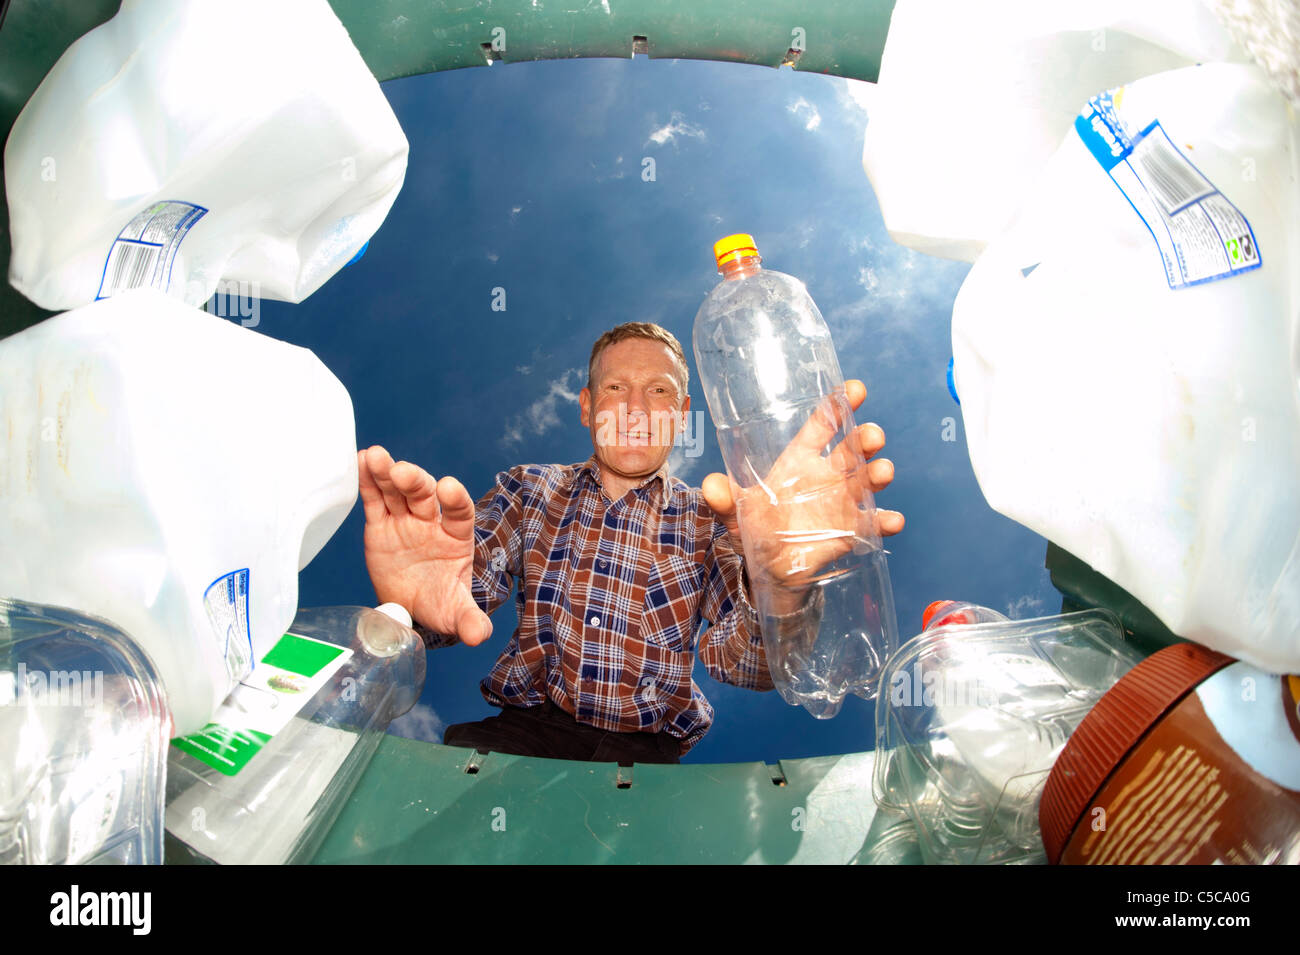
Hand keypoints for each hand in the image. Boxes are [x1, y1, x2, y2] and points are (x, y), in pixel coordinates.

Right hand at [358, 445, 491, 645]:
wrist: (412, 604)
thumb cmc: (439, 602)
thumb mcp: (455, 613)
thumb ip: (469, 620)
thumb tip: (479, 635)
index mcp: (455, 537)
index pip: (459, 512)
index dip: (455, 499)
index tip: (449, 487)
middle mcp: (431, 522)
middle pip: (425, 495)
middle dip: (415, 482)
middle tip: (402, 472)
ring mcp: (405, 520)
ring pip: (397, 490)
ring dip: (387, 472)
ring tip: (375, 457)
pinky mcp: (380, 524)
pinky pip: (374, 499)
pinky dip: (367, 480)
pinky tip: (360, 461)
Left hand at [701, 380, 902, 614]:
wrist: (770, 567)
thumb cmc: (754, 528)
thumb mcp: (735, 512)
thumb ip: (724, 499)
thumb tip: (710, 484)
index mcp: (799, 460)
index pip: (821, 426)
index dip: (837, 406)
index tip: (855, 389)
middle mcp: (826, 475)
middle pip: (851, 449)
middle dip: (865, 438)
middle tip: (873, 435)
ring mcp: (842, 501)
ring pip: (866, 480)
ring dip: (878, 473)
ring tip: (883, 472)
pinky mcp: (851, 529)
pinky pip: (873, 522)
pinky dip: (885, 520)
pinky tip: (892, 520)